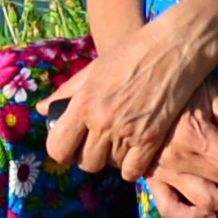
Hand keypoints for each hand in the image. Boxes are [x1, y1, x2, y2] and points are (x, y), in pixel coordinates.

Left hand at [38, 31, 213, 182]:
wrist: (174, 47)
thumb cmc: (132, 52)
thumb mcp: (94, 69)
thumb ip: (67, 92)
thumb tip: (43, 109)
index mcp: (83, 103)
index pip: (58, 148)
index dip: (63, 151)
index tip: (72, 146)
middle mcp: (102, 121)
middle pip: (86, 163)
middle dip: (90, 156)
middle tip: (101, 144)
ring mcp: (127, 131)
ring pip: (111, 166)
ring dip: (114, 158)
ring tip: (122, 141)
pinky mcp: (151, 138)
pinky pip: (133, 171)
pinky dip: (133, 166)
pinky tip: (137, 152)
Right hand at [147, 88, 217, 217]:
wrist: (141, 89)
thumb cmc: (184, 86)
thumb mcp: (216, 93)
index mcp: (195, 135)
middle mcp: (178, 159)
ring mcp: (163, 172)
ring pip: (202, 201)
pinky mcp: (152, 178)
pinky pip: (168, 206)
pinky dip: (190, 217)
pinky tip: (210, 215)